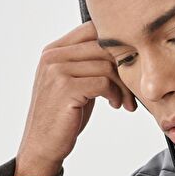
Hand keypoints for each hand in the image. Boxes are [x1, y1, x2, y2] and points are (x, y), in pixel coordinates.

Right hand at [16, 20, 136, 168]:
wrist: (42, 145)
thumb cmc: (63, 116)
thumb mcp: (73, 83)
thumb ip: (88, 64)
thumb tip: (121, 50)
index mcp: (54, 50)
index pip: (93, 29)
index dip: (116, 46)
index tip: (129, 67)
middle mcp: (53, 56)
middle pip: (103, 47)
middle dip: (124, 68)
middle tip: (131, 90)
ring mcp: (57, 70)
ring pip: (106, 65)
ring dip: (122, 86)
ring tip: (125, 102)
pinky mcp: (66, 88)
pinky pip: (103, 82)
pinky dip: (115, 94)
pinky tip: (115, 105)